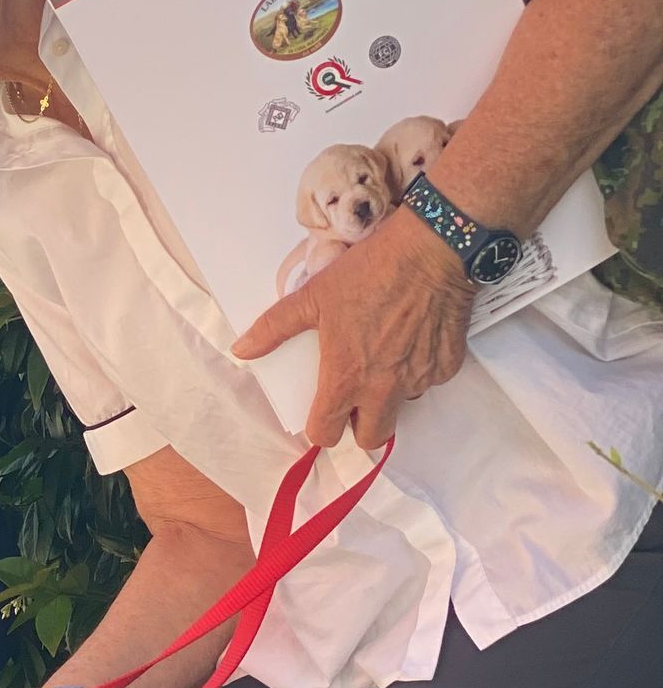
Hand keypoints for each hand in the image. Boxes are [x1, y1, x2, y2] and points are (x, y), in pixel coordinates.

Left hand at [233, 208, 473, 449]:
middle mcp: (384, 388)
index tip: (321, 412)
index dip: (320, 427)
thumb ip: (275, 328)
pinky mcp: (447, 365)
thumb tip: (241, 349)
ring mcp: (419, 379)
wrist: (432, 249)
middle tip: (355, 399)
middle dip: (360, 427)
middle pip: (371, 438)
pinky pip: (429, 380)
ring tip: (385, 357)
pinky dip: (418, 368)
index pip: (326, 434)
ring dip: (390, 394)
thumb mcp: (313, 296)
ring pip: (402, 407)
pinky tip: (413, 338)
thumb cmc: (369, 272)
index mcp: (346, 378)